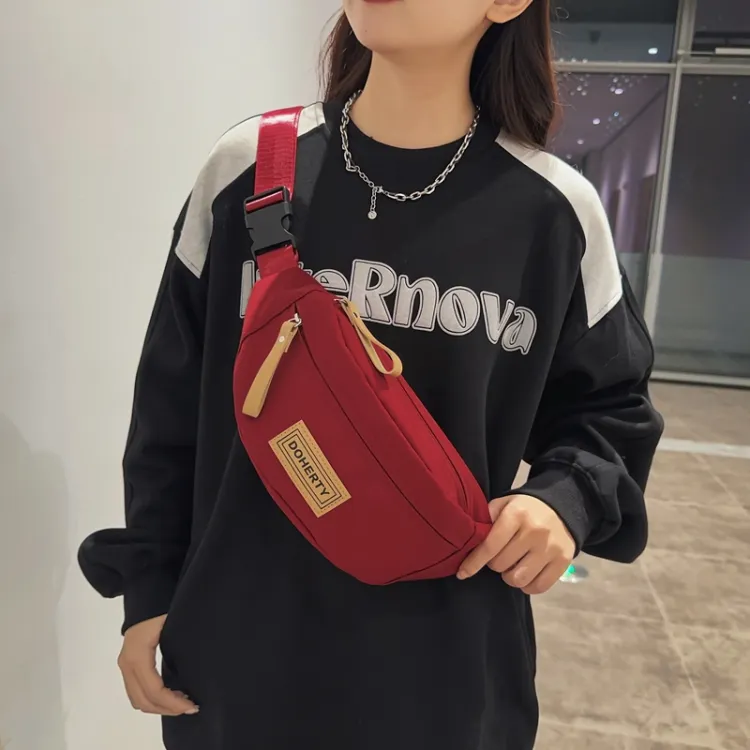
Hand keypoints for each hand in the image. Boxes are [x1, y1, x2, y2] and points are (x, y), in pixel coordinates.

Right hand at [118, 615, 198, 715]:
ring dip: (159, 706)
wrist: (147, 593)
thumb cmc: (161, 606)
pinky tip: (170, 694)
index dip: (173, 702)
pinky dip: (151, 699)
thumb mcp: (173, 625)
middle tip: (190, 707)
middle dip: (167, 708)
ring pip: (137, 699)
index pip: (154, 690)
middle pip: (143, 700)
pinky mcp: (128, 663)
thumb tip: (198, 668)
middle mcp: (127, 663)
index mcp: (138, 655)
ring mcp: (125, 664)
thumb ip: (180, 647)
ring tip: (182, 702)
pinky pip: (136, 691)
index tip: (192, 705)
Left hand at [458, 495, 574, 593]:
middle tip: (498, 556)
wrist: (562, 506)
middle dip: (494, 564)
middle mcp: (534, 531)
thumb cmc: (525, 508)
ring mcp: (550, 548)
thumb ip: (487, 520)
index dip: (473, 562)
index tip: (462, 573)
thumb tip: (469, 541)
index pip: (490, 546)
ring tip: (512, 565)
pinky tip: (526, 572)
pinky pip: (538, 587)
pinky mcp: (563, 561)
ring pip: (518, 579)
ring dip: (509, 576)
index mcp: (516, 515)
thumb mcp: (504, 504)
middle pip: (501, 565)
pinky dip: (527, 585)